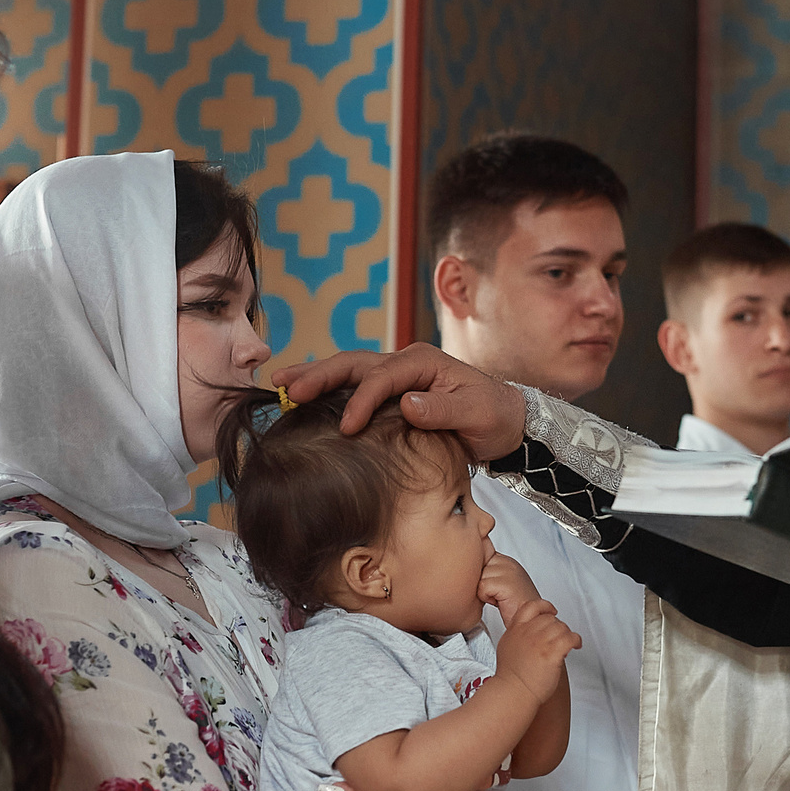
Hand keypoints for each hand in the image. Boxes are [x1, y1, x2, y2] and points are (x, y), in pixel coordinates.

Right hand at [276, 344, 527, 460]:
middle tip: (285, 388)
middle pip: (353, 363)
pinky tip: (305, 399)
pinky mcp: (393, 393)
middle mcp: (405, 362)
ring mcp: (397, 376)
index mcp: (423, 362)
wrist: (508, 422)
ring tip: (281, 385)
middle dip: (318, 374)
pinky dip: (328, 391)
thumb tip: (407, 404)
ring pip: (349, 371)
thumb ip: (444, 409)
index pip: (381, 377)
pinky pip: (355, 386)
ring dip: (315, 377)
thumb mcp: (477, 414)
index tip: (345, 428)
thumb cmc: (495, 416)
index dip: (360, 401)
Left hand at [478, 553, 543, 622]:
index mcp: (506, 560)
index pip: (481, 553)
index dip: (479, 570)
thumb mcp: (500, 581)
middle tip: (495, 592)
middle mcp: (508, 563)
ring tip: (497, 597)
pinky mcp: (506, 583)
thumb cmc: (515, 604)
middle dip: (481, 582)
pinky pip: (482, 587)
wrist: (530, 618)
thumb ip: (487, 570)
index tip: (490, 584)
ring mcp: (508, 571)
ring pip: (478, 576)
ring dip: (484, 591)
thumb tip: (467, 564)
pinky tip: (498, 601)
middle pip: (477, 565)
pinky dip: (486, 597)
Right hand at [495, 605, 579, 703]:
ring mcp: (540, 642)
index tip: (552, 611)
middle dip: (558, 627)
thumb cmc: (510, 678)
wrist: (513, 693)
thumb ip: (517, 636)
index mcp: (516, 630)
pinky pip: (570, 637)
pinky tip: (576, 645)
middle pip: (550, 619)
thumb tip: (529, 634)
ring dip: (567, 635)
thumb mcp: (507, 648)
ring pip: (561, 627)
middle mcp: (528, 633)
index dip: (544, 606)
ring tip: (567, 644)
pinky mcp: (552, 653)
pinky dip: (576, 640)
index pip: (531, 607)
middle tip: (560, 638)